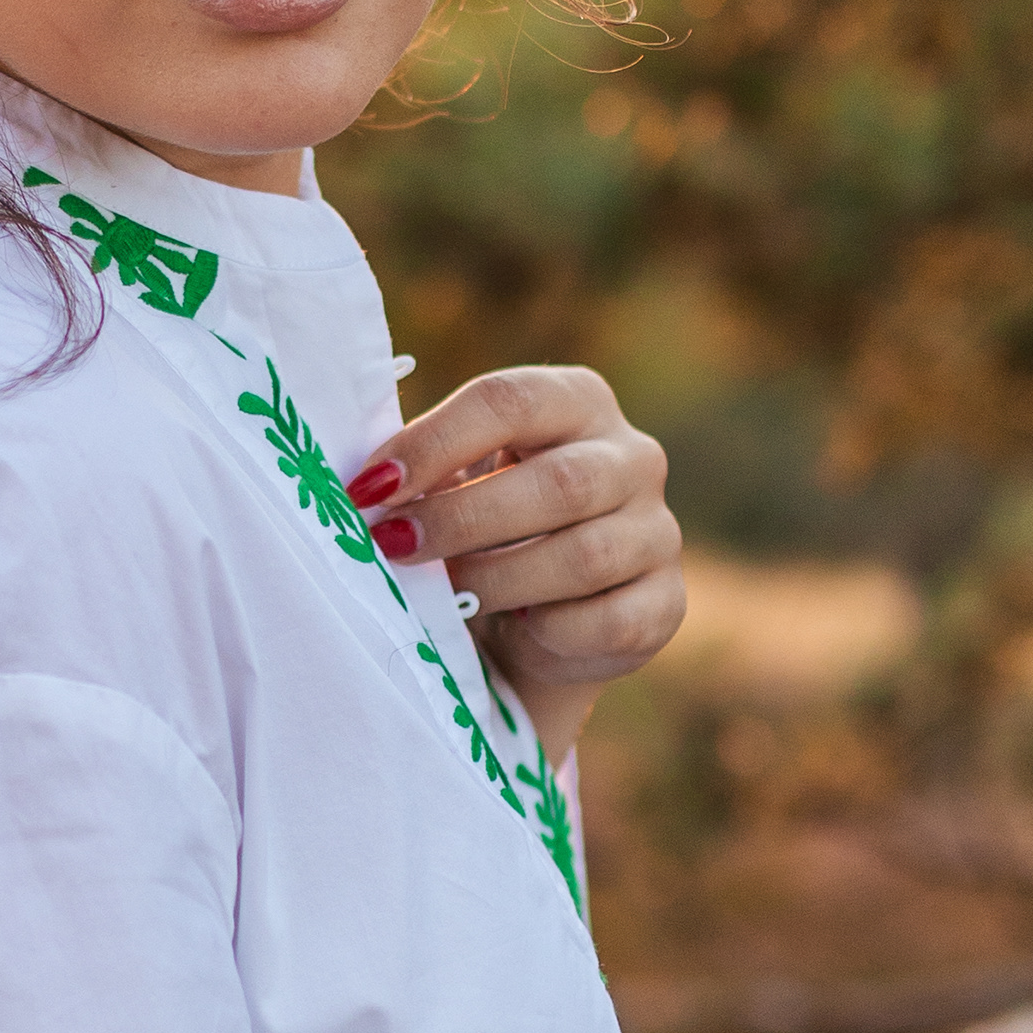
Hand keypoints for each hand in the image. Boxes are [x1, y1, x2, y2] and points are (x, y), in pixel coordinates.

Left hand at [347, 366, 682, 753]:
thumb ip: (424, 472)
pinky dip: (550, 631)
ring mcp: (658, 532)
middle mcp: (632, 456)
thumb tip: (367, 486)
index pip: (510, 400)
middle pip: (560, 482)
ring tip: (446, 597)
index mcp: (576, 401)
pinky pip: (608, 620)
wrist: (533, 628)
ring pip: (586, 556)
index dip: (435, 442)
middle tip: (394, 545)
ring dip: (499, 580)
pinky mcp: (666, 604)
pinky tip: (516, 629)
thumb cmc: (482, 534)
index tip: (371, 487)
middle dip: (463, 519)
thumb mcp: (456, 484)